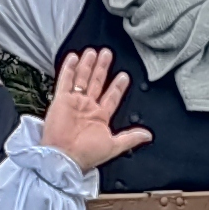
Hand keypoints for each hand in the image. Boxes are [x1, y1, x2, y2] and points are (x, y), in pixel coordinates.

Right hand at [38, 51, 151, 173]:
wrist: (64, 158)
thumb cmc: (86, 155)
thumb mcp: (114, 146)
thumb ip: (131, 138)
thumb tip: (148, 135)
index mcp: (99, 118)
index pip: (111, 97)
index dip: (118, 86)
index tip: (124, 75)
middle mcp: (87, 108)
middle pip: (97, 83)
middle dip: (102, 68)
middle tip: (107, 54)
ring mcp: (74, 103)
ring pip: (82, 78)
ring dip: (88, 65)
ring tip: (93, 51)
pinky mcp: (61, 100)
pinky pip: (65, 81)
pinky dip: (69, 69)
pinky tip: (74, 58)